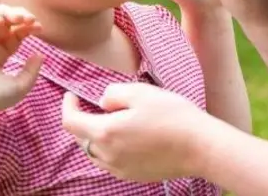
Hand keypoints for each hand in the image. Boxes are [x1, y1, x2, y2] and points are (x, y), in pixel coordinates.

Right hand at [0, 5, 44, 118]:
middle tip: (29, 18)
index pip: (14, 32)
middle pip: (4, 20)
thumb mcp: (21, 85)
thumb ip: (32, 70)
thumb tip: (41, 54)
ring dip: (4, 12)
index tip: (39, 28)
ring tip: (17, 18)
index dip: (27, 26)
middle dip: (18, 15)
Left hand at [60, 83, 214, 181]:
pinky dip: (109, 149)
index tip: (71, 95)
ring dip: (95, 136)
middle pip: (81, 138)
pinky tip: (126, 137)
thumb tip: (102, 101)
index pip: (70, 122)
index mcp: (105, 132)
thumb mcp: (141, 92)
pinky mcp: (133, 175)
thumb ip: (113, 93)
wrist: (200, 147)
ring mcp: (120, 169)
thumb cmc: (173, 115)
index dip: (67, 106)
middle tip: (92, 105)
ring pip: (95, 152)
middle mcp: (107, 155)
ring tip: (111, 120)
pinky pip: (110, 162)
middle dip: (81, 121)